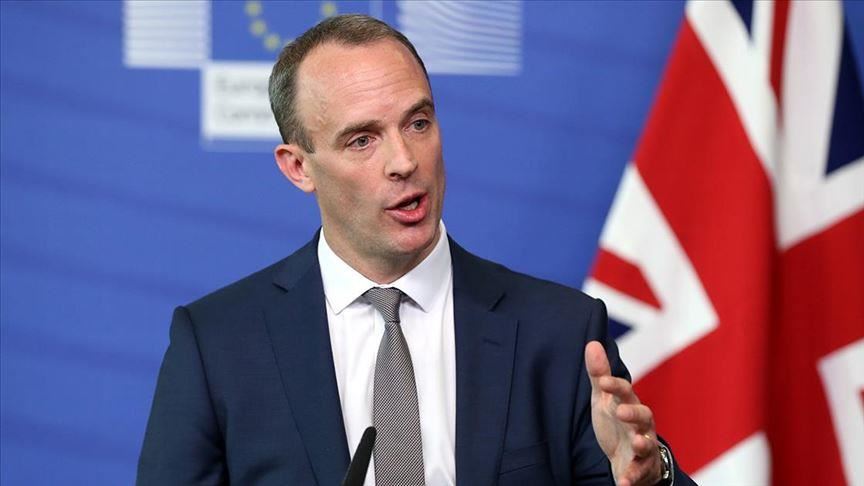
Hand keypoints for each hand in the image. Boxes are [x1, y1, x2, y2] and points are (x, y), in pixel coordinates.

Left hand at [585, 341, 662, 485]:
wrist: (629, 456)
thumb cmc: (617, 423)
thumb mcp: (604, 399)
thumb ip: (599, 375)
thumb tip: (592, 343)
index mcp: (629, 404)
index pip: (625, 392)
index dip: (615, 385)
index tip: (603, 381)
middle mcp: (640, 424)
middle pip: (643, 415)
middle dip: (634, 413)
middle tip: (621, 411)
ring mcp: (643, 446)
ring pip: (648, 443)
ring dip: (643, 443)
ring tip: (637, 443)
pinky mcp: (643, 468)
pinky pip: (640, 472)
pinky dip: (631, 478)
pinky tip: (622, 482)